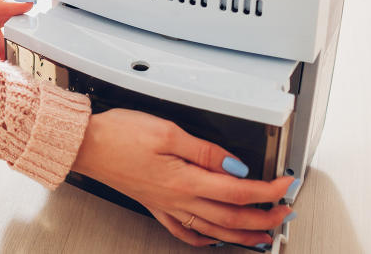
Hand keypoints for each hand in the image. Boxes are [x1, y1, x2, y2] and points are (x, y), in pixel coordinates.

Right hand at [72, 109, 294, 247]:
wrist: (86, 145)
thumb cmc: (119, 135)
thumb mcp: (168, 131)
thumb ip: (206, 150)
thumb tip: (235, 164)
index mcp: (184, 181)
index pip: (238, 191)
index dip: (267, 191)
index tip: (284, 186)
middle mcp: (177, 199)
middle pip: (230, 217)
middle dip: (263, 218)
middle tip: (283, 213)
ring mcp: (165, 205)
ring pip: (212, 229)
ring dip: (241, 235)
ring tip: (262, 236)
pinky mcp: (153, 204)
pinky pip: (183, 230)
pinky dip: (202, 238)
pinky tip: (211, 238)